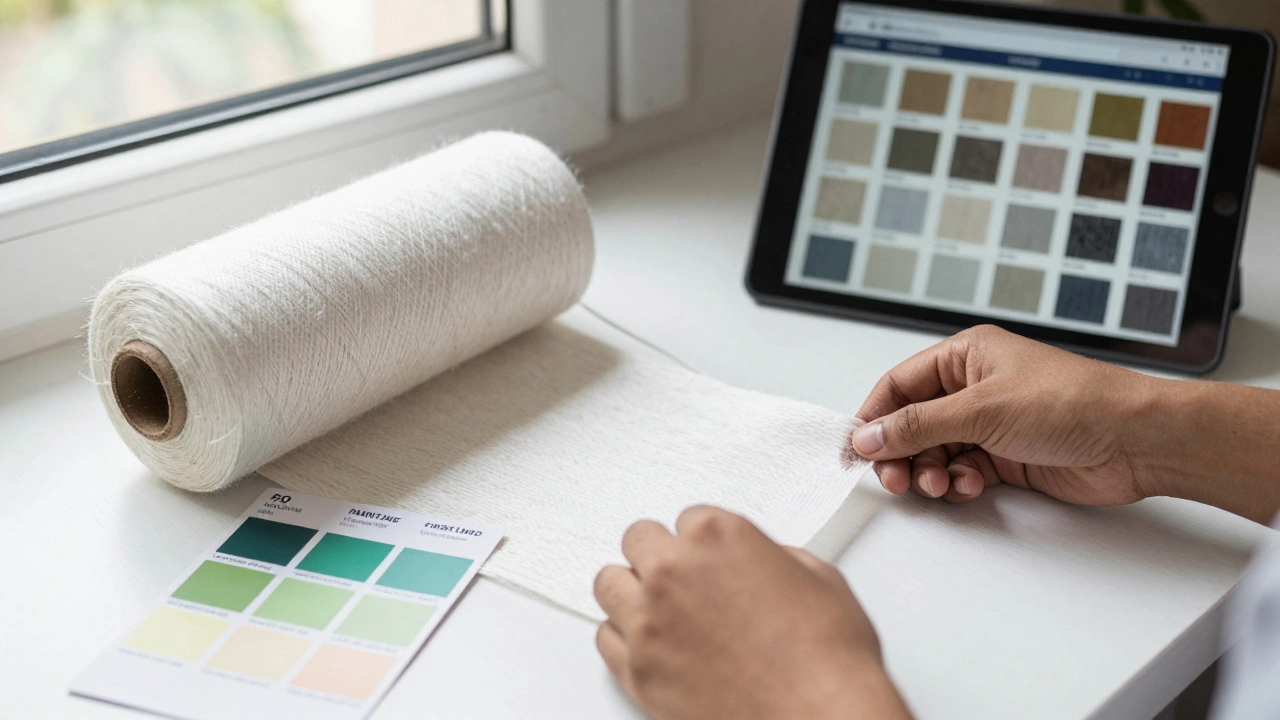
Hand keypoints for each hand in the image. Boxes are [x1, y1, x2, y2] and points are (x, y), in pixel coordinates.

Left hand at [594, 506, 910, 719]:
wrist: (820, 718)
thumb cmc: (827, 659)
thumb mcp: (819, 579)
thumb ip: (775, 557)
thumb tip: (764, 563)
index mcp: (717, 537)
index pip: (688, 518)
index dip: (704, 542)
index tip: (712, 557)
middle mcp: (674, 572)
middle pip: (638, 541)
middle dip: (660, 555)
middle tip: (682, 576)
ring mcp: (649, 622)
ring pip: (609, 584)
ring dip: (632, 590)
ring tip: (656, 605)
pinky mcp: (637, 670)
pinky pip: (604, 638)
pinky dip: (622, 636)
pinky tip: (647, 641)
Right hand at [851, 325, 1156, 505]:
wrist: (1134, 440)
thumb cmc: (1072, 403)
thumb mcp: (981, 409)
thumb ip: (918, 425)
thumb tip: (869, 435)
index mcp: (966, 356)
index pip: (899, 385)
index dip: (874, 416)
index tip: (856, 448)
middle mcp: (974, 388)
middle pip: (912, 424)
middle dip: (902, 454)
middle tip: (896, 480)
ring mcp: (990, 424)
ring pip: (935, 453)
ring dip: (931, 472)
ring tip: (941, 484)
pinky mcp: (1006, 457)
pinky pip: (961, 472)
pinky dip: (957, 484)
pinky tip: (970, 486)